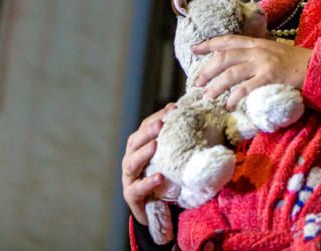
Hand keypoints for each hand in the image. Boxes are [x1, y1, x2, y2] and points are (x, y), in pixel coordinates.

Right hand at [121, 103, 174, 224]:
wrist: (157, 211)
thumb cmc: (165, 178)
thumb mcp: (170, 157)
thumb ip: (176, 140)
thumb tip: (192, 116)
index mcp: (139, 147)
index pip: (144, 127)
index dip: (156, 117)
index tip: (173, 109)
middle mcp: (131, 160)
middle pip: (134, 142)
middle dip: (147, 131)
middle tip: (161, 123)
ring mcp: (129, 178)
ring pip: (132, 163)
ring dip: (143, 153)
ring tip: (155, 145)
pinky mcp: (132, 196)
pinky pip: (137, 189)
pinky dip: (147, 182)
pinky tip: (159, 177)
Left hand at [192, 36, 312, 108]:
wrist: (318, 67)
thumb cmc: (296, 63)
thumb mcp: (274, 52)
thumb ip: (256, 55)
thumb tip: (237, 66)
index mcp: (257, 43)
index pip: (228, 40)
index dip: (209, 44)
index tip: (194, 48)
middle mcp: (258, 50)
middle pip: (224, 57)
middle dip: (207, 69)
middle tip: (196, 83)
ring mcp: (264, 63)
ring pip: (231, 73)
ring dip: (216, 86)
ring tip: (207, 96)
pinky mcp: (270, 78)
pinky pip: (246, 88)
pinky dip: (234, 98)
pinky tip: (228, 105)